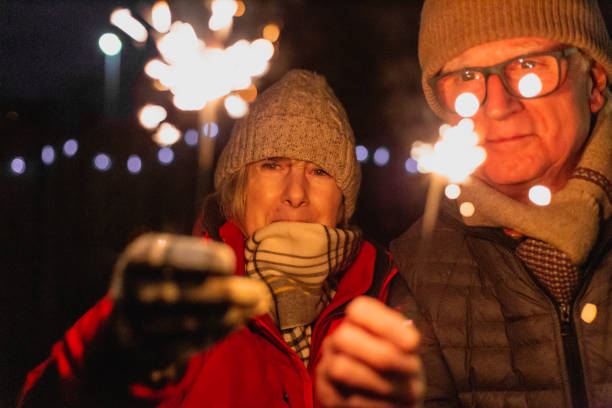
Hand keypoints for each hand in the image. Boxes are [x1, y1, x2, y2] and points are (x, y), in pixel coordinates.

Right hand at [107, 233, 269, 383]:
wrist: (129, 318)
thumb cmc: (164, 274)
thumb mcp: (171, 255)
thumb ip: (199, 257)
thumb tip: (230, 265)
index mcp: (136, 260)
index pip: (163, 258)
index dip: (196, 260)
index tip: (229, 261)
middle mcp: (129, 293)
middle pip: (178, 294)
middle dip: (222, 292)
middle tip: (259, 290)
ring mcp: (137, 325)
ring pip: (187, 322)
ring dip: (229, 314)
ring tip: (259, 303)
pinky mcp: (149, 351)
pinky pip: (188, 344)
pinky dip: (219, 331)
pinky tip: (242, 319)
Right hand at [316, 296, 423, 407]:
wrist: (390, 400)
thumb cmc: (400, 368)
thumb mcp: (406, 350)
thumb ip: (406, 339)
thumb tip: (410, 341)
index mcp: (355, 323)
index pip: (358, 309)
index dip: (385, 324)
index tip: (413, 344)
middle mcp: (335, 341)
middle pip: (344, 336)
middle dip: (383, 355)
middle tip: (412, 370)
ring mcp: (326, 368)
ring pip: (342, 368)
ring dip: (381, 382)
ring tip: (405, 391)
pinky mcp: (327, 395)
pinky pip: (345, 398)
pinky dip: (376, 404)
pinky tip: (392, 404)